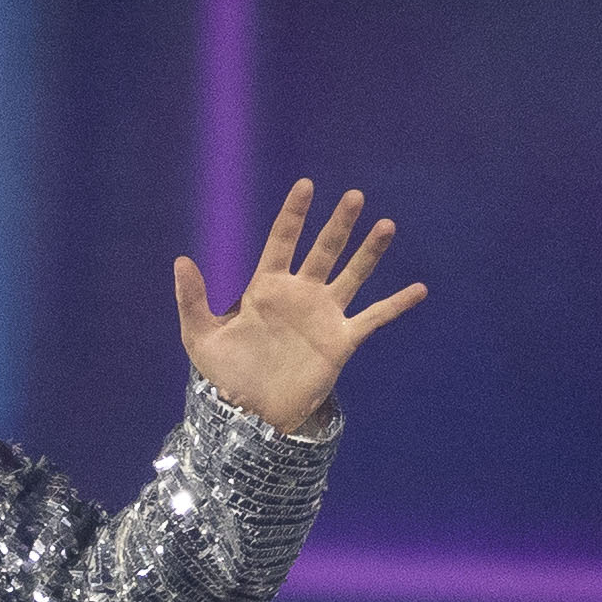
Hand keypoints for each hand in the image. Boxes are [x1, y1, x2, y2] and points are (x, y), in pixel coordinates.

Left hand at [173, 181, 420, 435]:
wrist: (251, 416)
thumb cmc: (223, 376)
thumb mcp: (200, 337)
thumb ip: (193, 299)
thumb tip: (182, 260)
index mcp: (265, 288)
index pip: (282, 241)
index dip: (293, 214)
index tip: (306, 186)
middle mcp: (299, 295)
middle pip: (323, 250)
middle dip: (338, 224)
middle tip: (354, 196)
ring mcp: (323, 316)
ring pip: (352, 275)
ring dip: (369, 251)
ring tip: (386, 224)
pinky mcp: (341, 341)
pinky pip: (374, 318)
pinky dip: (397, 305)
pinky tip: (419, 289)